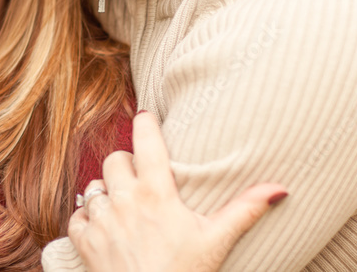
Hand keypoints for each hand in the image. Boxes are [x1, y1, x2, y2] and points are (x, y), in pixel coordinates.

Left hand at [68, 112, 287, 271]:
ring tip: (123, 205)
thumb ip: (245, 209)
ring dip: (106, 192)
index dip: (144, 123)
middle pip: (115, 159)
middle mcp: (125, 200)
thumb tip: (279, 188)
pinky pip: (77, 216)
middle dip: (126, 164)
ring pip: (94, 186)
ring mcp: (102, 220)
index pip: (146, 142)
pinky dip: (88, 219)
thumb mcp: (217, 241)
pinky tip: (104, 227)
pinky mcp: (85, 241)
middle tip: (140, 177)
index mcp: (156, 193)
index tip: (145, 115)